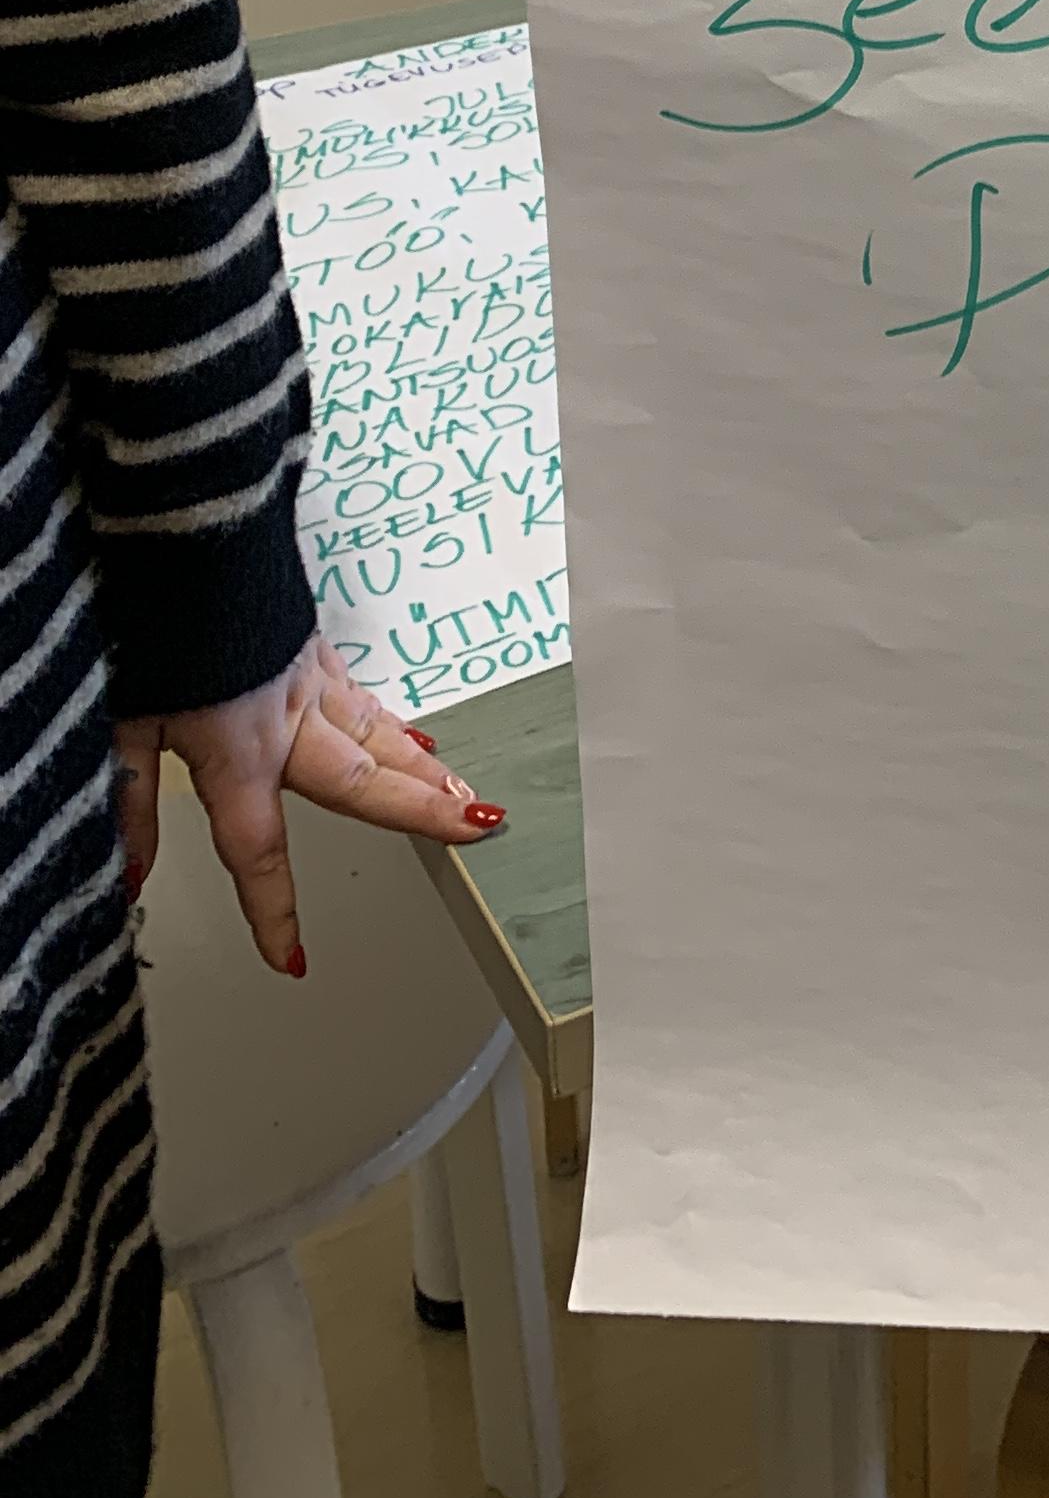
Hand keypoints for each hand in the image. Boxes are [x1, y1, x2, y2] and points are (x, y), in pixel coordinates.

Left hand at [114, 633, 504, 977]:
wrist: (182, 539)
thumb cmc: (151, 628)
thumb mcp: (124, 725)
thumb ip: (130, 805)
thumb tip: (131, 877)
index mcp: (239, 752)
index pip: (259, 851)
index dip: (274, 909)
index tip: (292, 959)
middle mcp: (286, 720)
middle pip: (362, 781)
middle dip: (419, 812)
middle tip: (474, 832)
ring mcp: (306, 679)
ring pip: (379, 735)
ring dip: (425, 772)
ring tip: (467, 797)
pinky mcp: (309, 646)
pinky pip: (364, 697)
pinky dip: (396, 724)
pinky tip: (418, 738)